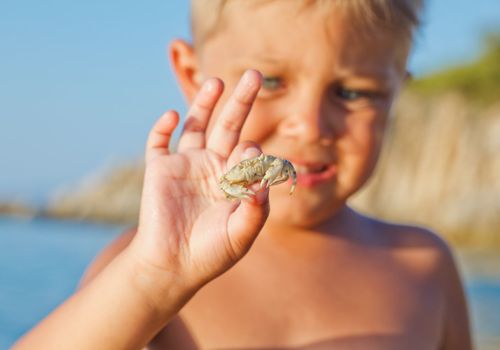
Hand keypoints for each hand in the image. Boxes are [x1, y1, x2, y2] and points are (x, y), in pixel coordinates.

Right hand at [128, 70, 267, 293]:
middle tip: (256, 74)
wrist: (172, 266)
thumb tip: (262, 177)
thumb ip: (256, 208)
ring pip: (196, 125)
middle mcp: (212, 166)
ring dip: (204, 103)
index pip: (248, 152)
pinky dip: (162, 128)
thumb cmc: (211, 252)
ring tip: (217, 82)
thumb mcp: (241, 233)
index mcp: (235, 178)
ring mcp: (185, 164)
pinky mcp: (159, 169)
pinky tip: (171, 116)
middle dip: (242, 101)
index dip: (251, 151)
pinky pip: (158, 142)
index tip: (248, 156)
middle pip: (229, 125)